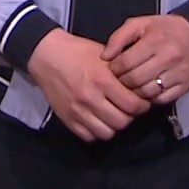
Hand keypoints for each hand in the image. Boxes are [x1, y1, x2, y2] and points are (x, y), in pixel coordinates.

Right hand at [25, 30, 149, 141]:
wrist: (46, 55)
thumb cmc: (77, 51)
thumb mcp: (103, 54)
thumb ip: (121, 71)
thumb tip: (139, 87)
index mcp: (102, 80)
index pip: (132, 105)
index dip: (142, 106)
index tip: (142, 103)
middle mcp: (90, 98)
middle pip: (121, 122)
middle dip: (130, 117)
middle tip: (128, 110)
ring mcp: (77, 111)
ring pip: (106, 133)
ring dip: (113, 126)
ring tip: (113, 116)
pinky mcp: (66, 118)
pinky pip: (88, 136)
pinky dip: (96, 131)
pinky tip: (98, 120)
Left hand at [103, 15, 188, 106]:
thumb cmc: (161, 29)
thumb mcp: (138, 24)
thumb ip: (118, 38)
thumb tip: (104, 57)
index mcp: (155, 40)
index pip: (127, 62)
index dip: (114, 68)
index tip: (111, 68)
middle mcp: (169, 57)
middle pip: (136, 79)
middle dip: (122, 82)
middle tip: (118, 80)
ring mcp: (179, 73)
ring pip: (148, 92)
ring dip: (134, 93)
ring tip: (129, 87)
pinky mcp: (186, 86)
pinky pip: (162, 99)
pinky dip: (150, 98)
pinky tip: (145, 91)